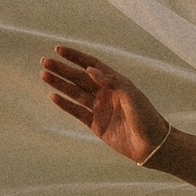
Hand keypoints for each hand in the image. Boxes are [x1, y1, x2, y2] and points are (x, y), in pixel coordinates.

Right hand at [42, 45, 170, 165]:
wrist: (152, 145)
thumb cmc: (146, 117)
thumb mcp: (131, 95)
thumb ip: (111, 81)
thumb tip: (89, 70)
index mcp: (115, 82)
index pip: (91, 65)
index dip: (75, 57)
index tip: (59, 49)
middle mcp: (106, 93)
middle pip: (79, 77)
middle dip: (62, 69)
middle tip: (44, 61)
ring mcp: (100, 109)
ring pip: (75, 93)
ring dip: (59, 84)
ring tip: (44, 75)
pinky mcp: (96, 125)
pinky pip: (77, 112)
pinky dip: (65, 105)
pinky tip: (53, 96)